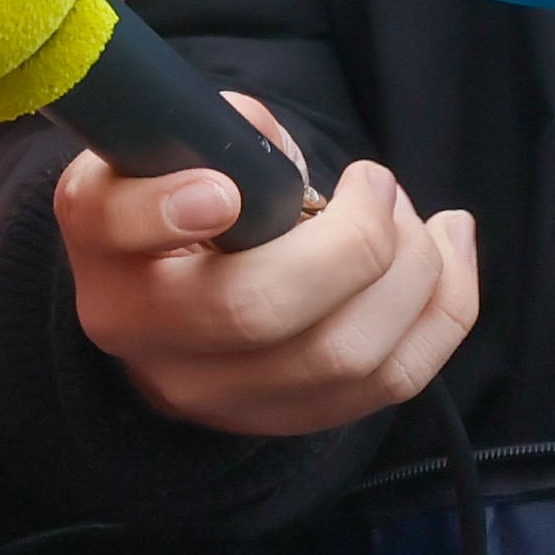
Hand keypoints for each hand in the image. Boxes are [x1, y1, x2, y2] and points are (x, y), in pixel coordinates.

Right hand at [61, 110, 476, 437]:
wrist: (167, 305)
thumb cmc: (181, 199)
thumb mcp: (171, 150)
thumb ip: (221, 133)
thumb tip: (270, 152)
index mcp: (104, 251)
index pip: (113, 230)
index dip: (165, 210)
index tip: (224, 186)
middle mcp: (146, 336)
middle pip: (254, 308)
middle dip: (349, 237)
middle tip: (373, 182)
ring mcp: (219, 397)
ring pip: (340, 355)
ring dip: (410, 272)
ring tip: (416, 218)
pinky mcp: (290, 421)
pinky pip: (394, 381)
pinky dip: (445, 309)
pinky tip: (450, 246)